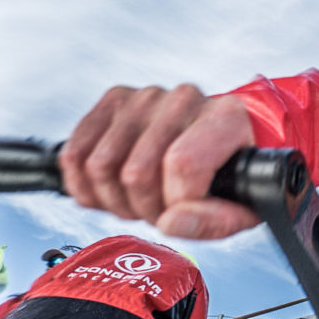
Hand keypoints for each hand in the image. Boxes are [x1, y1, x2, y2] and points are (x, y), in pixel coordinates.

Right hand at [59, 85, 260, 238]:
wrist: (219, 143)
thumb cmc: (230, 177)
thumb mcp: (243, 208)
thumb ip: (216, 220)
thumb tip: (171, 222)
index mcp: (225, 117)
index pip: (181, 165)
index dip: (175, 204)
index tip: (184, 212)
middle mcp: (185, 99)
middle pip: (135, 173)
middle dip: (144, 210)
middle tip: (161, 211)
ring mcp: (146, 97)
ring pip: (100, 166)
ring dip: (115, 201)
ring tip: (141, 201)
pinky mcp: (115, 100)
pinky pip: (75, 153)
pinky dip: (84, 186)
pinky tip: (110, 192)